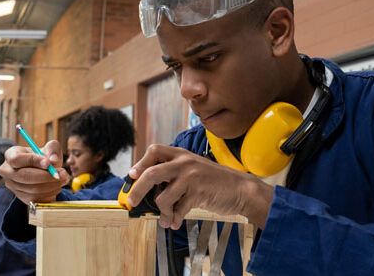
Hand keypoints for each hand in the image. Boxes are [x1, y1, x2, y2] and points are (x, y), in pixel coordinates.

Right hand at [0, 141, 71, 203]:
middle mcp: (7, 171)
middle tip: (62, 173)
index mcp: (11, 155)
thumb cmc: (43, 158)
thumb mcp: (48, 148)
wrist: (41, 171)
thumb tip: (53, 160)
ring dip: (51, 185)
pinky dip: (49, 193)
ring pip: (32, 189)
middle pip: (24, 176)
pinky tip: (56, 187)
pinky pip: (36, 198)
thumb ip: (52, 149)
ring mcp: (13, 186)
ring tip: (63, 179)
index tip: (49, 163)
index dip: (33, 161)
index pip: (17, 159)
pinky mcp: (21, 197)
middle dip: (46, 176)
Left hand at [127, 145, 273, 229]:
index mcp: (181, 154)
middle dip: (137, 190)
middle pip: (151, 174)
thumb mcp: (193, 169)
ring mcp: (191, 177)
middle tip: (132, 202)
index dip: (140, 163)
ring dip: (162, 213)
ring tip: (166, 219)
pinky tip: (175, 223)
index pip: (154, 150)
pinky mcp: (198, 193)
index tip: (132, 176)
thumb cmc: (215, 182)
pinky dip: (174, 219)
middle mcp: (184, 162)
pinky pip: (178, 210)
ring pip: (163, 197)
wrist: (241, 189)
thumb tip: (149, 188)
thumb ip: (174, 173)